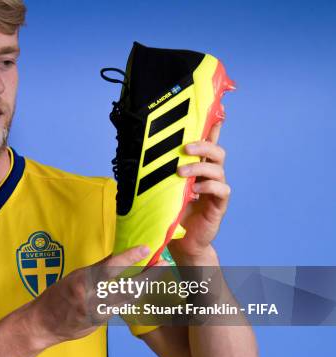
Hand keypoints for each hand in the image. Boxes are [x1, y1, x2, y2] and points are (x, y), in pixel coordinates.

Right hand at [25, 246, 166, 348]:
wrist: (44, 325)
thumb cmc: (56, 297)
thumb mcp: (75, 277)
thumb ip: (98, 268)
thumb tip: (118, 256)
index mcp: (84, 281)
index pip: (111, 267)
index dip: (131, 257)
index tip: (145, 248)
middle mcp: (92, 298)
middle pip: (128, 286)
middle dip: (149, 275)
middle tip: (163, 264)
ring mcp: (98, 313)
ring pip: (128, 299)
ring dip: (144, 286)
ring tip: (157, 275)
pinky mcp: (101, 323)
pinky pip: (120, 308)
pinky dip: (131, 298)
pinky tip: (139, 290)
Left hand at [169, 122, 230, 262]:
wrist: (181, 242)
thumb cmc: (170, 213)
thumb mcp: (161, 189)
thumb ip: (157, 174)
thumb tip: (135, 157)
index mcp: (197, 168)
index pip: (207, 144)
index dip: (212, 128)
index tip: (214, 114)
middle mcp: (209, 176)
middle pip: (217, 151)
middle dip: (203, 145)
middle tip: (185, 148)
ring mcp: (215, 189)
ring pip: (218, 168)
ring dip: (200, 167)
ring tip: (181, 172)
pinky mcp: (218, 205)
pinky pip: (222, 189)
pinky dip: (209, 186)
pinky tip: (197, 189)